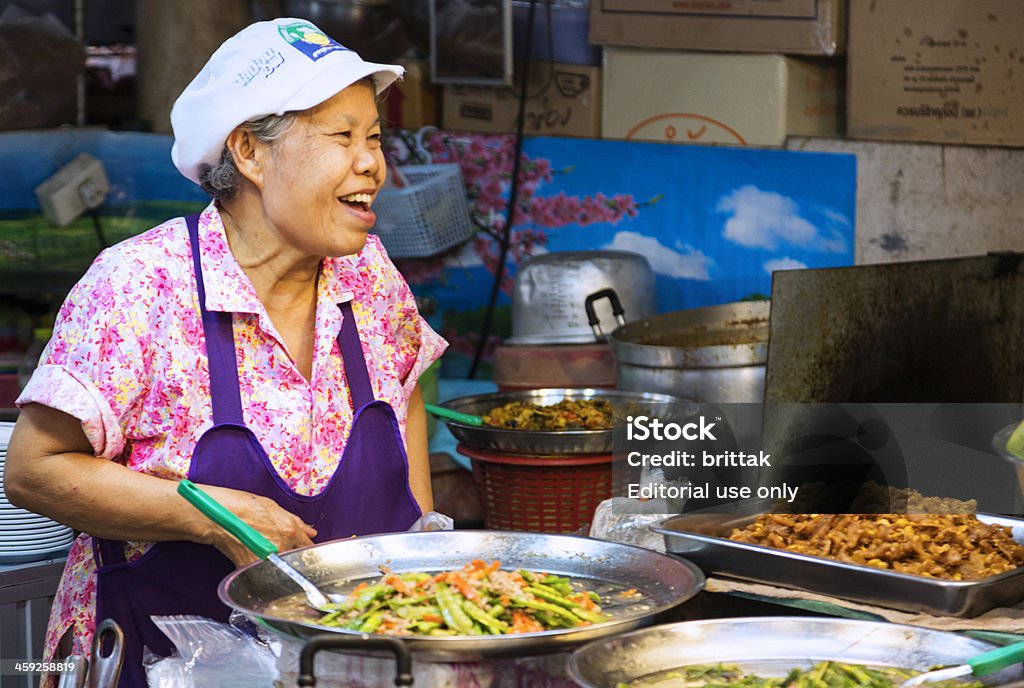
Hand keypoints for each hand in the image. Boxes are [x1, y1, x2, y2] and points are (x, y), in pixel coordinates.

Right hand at [188, 484, 317, 566]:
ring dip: (278, 564)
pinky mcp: (251, 569)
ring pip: (281, 568)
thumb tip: (311, 532)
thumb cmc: (243, 506)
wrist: (218, 515)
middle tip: (280, 550)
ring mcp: (267, 559)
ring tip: (265, 553)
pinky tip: (256, 559)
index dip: (305, 549)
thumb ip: (295, 521)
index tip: (303, 551)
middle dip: (291, 556)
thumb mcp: (273, 507)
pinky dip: (262, 570)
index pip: (307, 546)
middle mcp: (281, 546)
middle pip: (295, 559)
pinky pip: (264, 574)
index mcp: (289, 530)